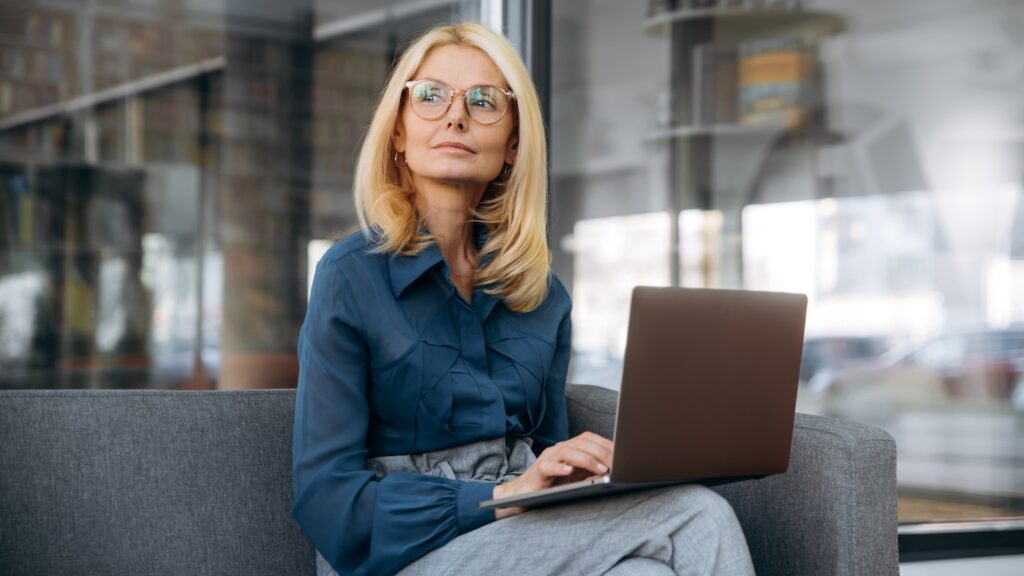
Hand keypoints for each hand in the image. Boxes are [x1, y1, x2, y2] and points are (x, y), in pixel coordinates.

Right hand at [492, 431, 612, 519]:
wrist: (524, 494)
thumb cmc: (552, 485)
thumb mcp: (576, 477)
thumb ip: (590, 471)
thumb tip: (614, 471)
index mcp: (570, 447)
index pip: (590, 439)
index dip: (606, 444)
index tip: (622, 454)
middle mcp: (559, 449)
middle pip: (582, 443)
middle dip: (601, 452)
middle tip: (615, 465)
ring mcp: (548, 458)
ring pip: (567, 451)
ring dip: (586, 459)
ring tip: (600, 469)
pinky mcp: (538, 471)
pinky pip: (548, 466)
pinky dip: (559, 468)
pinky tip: (570, 472)